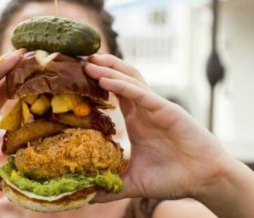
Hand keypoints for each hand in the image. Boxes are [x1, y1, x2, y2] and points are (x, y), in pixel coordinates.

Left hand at [85, 54, 229, 200]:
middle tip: (78, 59)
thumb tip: (89, 196)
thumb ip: (112, 184)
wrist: (203, 180)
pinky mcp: (167, 110)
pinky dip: (123, 85)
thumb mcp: (134, 180)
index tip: (75, 77)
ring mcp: (155, 107)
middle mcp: (144, 109)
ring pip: (130, 79)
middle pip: (120, 79)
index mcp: (136, 120)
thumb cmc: (172, 177)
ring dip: (109, 69)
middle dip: (101, 67)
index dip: (96, 83)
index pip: (113, 93)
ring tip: (88, 62)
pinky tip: (105, 79)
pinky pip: (142, 94)